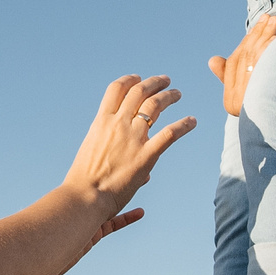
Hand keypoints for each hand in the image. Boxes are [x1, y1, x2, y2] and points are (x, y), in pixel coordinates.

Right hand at [61, 75, 194, 238]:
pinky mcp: (146, 155)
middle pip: (139, 91)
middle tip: (165, 80)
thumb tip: (122, 152)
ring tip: (177, 94)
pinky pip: (170, 133)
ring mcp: (133, 138)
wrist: (84, 196)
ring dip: (169, 96)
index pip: (117, 89)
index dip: (130, 80)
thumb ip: (109, 147)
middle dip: (154, 83)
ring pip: (155, 105)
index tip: (139, 78)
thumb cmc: (83, 180)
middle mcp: (118, 124)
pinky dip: (184, 125)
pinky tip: (192, 121)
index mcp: (101, 121)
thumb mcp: (91, 152)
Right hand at [209, 16, 275, 116]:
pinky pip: (268, 63)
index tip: (257, 27)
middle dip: (257, 35)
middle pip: (245, 59)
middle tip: (268, 18)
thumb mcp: (248, 95)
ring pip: (256, 58)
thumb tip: (212, 60)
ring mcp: (253, 99)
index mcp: (232, 104)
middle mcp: (239, 103)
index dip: (245, 43)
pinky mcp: (269, 93)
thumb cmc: (275, 111)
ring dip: (266, 36)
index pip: (234, 65)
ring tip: (275, 21)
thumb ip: (230, 77)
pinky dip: (272, 47)